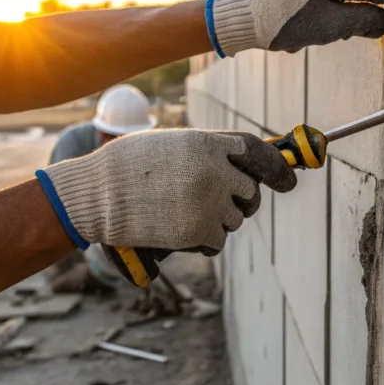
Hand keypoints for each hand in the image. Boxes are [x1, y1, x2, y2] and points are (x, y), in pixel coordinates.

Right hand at [35, 129, 295, 252]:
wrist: (94, 194)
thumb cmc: (128, 167)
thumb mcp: (173, 145)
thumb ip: (209, 152)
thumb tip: (245, 166)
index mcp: (208, 144)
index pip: (258, 152)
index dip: (277, 167)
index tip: (290, 181)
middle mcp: (215, 171)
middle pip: (250, 190)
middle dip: (242, 199)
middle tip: (220, 202)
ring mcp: (208, 201)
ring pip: (236, 218)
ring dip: (219, 219)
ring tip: (184, 212)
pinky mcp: (198, 230)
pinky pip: (218, 240)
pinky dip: (205, 240)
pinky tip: (182, 231)